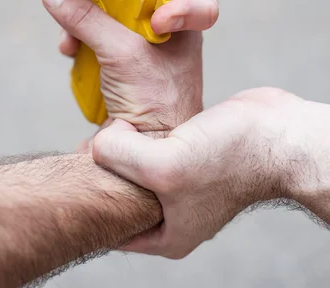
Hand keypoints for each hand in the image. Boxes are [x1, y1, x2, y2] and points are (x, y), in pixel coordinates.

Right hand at [41, 0, 201, 131]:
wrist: (152, 157)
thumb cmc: (158, 104)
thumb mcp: (122, 53)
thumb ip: (88, 20)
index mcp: (177, 21)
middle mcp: (161, 33)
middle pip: (120, 1)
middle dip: (90, 6)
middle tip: (72, 7)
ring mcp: (142, 52)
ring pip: (104, 23)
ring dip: (80, 29)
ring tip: (69, 43)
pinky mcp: (123, 69)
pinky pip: (97, 46)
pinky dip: (81, 48)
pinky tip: (71, 54)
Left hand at [93, 87, 309, 257]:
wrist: (276, 132)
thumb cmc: (231, 158)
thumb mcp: (166, 166)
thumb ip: (121, 157)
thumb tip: (96, 144)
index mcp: (167, 234)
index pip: (112, 226)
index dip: (90, 199)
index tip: (74, 173)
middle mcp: (172, 210)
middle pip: (121, 192)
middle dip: (103, 170)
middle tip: (83, 146)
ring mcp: (180, 179)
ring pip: (134, 164)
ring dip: (121, 146)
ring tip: (106, 128)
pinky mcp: (186, 149)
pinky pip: (149, 143)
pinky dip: (138, 131)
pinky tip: (127, 115)